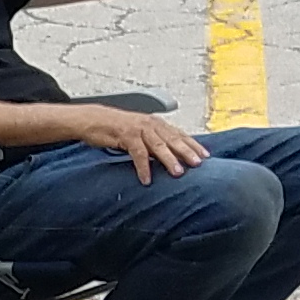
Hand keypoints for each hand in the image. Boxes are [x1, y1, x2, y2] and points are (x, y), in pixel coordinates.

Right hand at [79, 104, 207, 182]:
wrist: (92, 119)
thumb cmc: (115, 129)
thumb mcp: (139, 134)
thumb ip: (153, 142)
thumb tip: (166, 157)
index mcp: (156, 124)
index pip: (180, 134)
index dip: (193, 145)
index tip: (206, 156)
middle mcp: (151, 124)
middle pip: (174, 139)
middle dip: (187, 152)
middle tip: (198, 164)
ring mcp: (139, 129)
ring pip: (159, 145)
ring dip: (169, 160)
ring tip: (178, 172)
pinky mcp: (125, 136)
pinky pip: (138, 153)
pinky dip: (143, 167)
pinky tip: (146, 179)